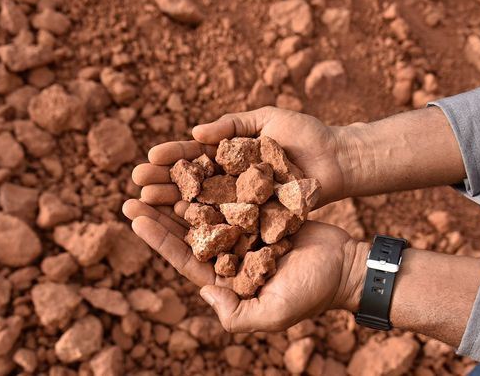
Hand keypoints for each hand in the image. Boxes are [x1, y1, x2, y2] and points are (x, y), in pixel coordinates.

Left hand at [122, 198, 367, 331]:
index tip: (135, 216)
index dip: (159, 238)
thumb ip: (237, 314)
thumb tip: (202, 292)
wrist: (346, 266)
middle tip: (133, 190)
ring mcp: (246, 231)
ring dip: (184, 193)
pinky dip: (217, 181)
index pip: (185, 258)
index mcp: (227, 280)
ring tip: (159, 174)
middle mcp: (232, 255)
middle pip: (190, 231)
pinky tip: (199, 164)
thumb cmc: (312, 292)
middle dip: (161, 212)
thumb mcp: (273, 313)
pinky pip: (235, 195)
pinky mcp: (262, 212)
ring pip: (209, 209)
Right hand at [131, 107, 356, 208]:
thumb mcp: (265, 119)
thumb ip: (231, 125)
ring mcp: (243, 201)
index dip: (171, 157)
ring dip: (173, 205)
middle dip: (162, 183)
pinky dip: (205, 223)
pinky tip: (181, 224)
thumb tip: (195, 132)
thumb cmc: (305, 135)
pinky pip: (227, 221)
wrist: (337, 159)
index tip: (147, 158)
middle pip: (191, 182)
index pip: (194, 156)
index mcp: (230, 154)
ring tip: (146, 205)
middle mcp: (231, 179)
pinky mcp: (257, 219)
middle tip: (134, 187)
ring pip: (203, 203)